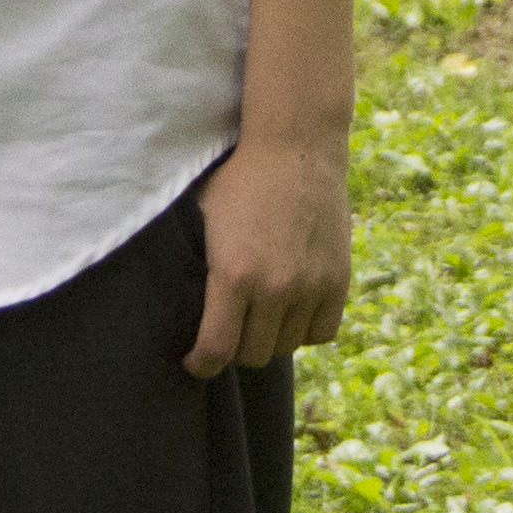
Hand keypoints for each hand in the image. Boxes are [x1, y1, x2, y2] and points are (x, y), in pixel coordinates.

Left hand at [184, 135, 350, 376]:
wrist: (296, 146)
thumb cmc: (240, 179)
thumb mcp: (203, 219)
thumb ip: (196, 265)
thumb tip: (174, 303)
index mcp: (233, 274)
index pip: (216, 350)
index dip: (202, 365)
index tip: (196, 363)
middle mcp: (274, 287)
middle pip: (253, 355)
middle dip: (235, 350)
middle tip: (229, 333)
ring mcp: (310, 286)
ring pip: (287, 346)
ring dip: (270, 339)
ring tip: (260, 319)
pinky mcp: (338, 280)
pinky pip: (321, 332)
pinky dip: (305, 330)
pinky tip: (291, 313)